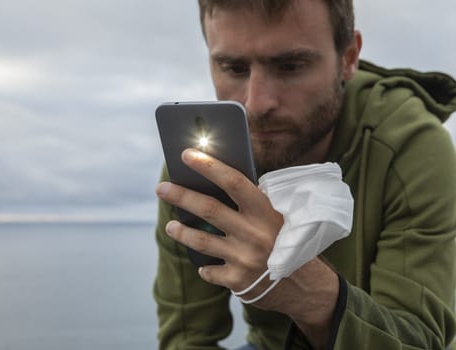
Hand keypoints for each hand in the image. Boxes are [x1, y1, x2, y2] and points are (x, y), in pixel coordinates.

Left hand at [156, 148, 338, 348]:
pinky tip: (203, 264)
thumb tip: (214, 181)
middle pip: (208, 209)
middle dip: (181, 195)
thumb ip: (252, 202)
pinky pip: (208, 270)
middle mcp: (254, 233)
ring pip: (200, 240)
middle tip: (161, 188)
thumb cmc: (286, 241)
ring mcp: (244, 258)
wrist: (305, 286)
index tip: (187, 154)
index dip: (209, 166)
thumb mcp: (277, 217)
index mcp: (266, 211)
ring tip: (171, 226)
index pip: (233, 181)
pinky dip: (204, 267)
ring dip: (181, 232)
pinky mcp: (237, 281)